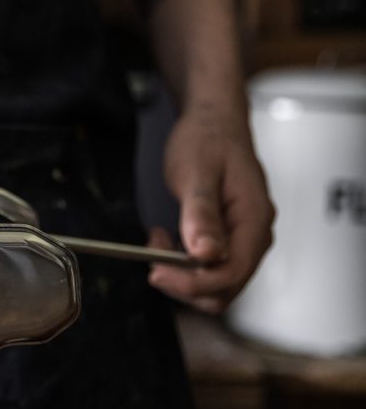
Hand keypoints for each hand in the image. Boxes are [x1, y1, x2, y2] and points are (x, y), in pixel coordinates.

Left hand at [147, 104, 274, 313]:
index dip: (193, 282)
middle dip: (186, 283)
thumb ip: (201, 214)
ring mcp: (244, 238)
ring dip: (183, 274)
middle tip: (154, 261)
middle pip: (225, 287)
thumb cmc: (208, 140)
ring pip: (216, 282)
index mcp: (254, 221)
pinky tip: (167, 240)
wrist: (214, 121)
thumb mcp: (197, 173)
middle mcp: (255, 235)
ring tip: (158, 243)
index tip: (158, 272)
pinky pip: (210, 266)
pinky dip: (185, 263)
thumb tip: (206, 254)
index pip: (230, 274)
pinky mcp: (229, 237)